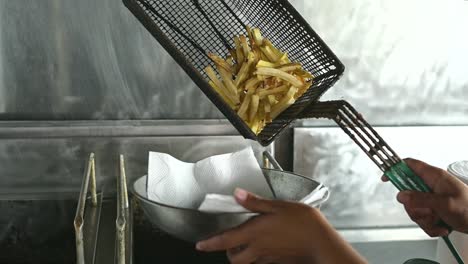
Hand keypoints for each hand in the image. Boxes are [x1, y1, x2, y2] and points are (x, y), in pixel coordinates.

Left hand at [196, 189, 365, 263]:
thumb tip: (237, 194)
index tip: (200, 245)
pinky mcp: (277, 261)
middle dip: (227, 252)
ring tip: (244, 244)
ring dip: (240, 255)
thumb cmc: (303, 223)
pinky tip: (263, 246)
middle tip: (227, 242)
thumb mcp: (278, 206)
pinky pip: (260, 263)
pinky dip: (256, 257)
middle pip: (234, 258)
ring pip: (246, 262)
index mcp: (255, 232)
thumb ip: (255, 202)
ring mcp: (268, 257)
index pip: (225, 241)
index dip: (210, 243)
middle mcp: (258, 248)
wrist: (321, 242)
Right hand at [383, 158, 467, 235]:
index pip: (409, 165)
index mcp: (434, 176)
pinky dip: (430, 226)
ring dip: (423, 219)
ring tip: (438, 222)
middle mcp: (430, 186)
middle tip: (426, 213)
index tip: (385, 178)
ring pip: (413, 208)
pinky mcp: (433, 210)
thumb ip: (421, 199)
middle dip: (414, 207)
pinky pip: (422, 218)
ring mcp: (431, 198)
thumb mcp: (444, 204)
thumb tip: (401, 195)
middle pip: (407, 192)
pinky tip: (442, 227)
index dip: (395, 168)